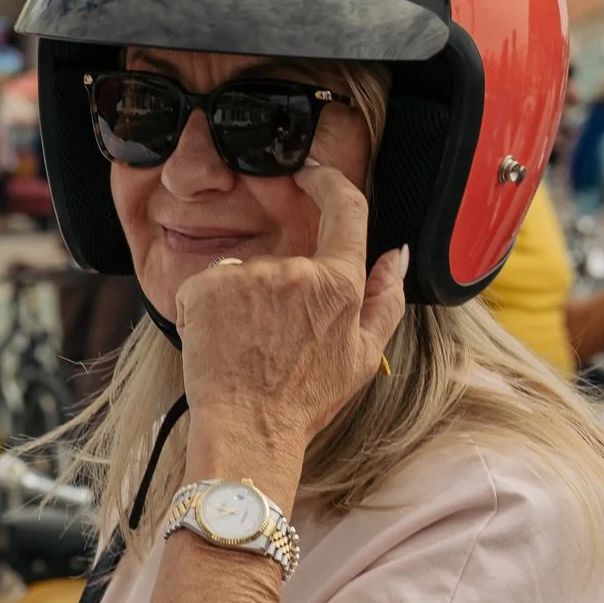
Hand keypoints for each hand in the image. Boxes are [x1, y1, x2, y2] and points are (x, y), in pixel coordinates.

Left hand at [174, 162, 408, 451]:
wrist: (248, 428)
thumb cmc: (304, 399)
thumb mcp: (364, 355)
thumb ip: (385, 298)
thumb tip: (397, 254)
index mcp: (340, 283)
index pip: (345, 210)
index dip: (329, 183)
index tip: (313, 174)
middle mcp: (295, 272)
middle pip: (287, 259)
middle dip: (279, 291)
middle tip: (273, 339)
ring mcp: (248, 277)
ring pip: (245, 275)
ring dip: (243, 302)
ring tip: (247, 346)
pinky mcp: (206, 286)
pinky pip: (209, 284)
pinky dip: (210, 308)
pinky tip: (220, 340)